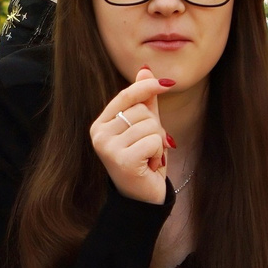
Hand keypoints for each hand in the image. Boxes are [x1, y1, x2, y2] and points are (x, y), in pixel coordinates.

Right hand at [90, 70, 174, 203]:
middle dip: (155, 127)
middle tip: (149, 147)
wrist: (142, 197)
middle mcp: (99, 134)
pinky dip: (158, 153)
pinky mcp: (122, 160)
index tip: (168, 83)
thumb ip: (144, 100)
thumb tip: (145, 70)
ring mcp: (108, 148)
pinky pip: (153, 141)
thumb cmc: (143, 160)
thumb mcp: (144, 127)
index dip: (147, 87)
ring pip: (150, 126)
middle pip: (141, 111)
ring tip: (149, 157)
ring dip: (158, 142)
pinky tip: (150, 166)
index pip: (126, 96)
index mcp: (101, 124)